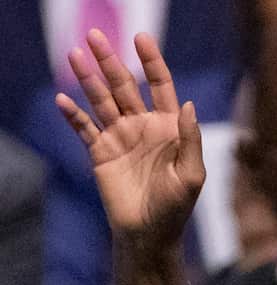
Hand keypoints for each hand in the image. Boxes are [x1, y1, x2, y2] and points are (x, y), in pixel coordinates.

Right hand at [54, 30, 203, 250]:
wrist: (149, 235)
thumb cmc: (176, 208)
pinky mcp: (100, 152)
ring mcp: (120, 137)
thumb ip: (190, 140)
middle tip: (95, 36)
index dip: (152, 62)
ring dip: (88, 79)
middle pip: (124, 86)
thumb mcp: (191, 176)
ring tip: (75, 55)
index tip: (141, 39)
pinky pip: (84, 128)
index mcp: (168, 128)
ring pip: (101, 100)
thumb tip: (188, 105)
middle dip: (111, 61)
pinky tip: (64, 99)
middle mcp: (143, 126)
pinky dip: (74, 114)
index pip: (160, 86)